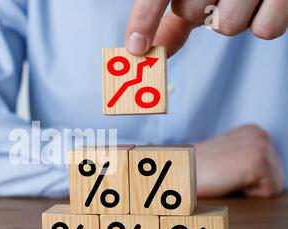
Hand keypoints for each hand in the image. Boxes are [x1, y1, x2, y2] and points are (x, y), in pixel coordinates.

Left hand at [125, 0, 287, 56]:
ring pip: (228, 25)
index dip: (145, 18)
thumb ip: (167, 19)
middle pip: (192, 12)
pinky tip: (265, 1)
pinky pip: (266, 30)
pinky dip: (264, 22)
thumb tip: (140, 50)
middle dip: (200, 12)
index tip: (137, 47)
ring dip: (233, 18)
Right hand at [196, 124, 284, 197]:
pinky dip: (249, 193)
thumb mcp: (229, 156)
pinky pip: (270, 191)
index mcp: (254, 131)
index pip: (273, 168)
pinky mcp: (257, 162)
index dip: (249, 178)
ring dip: (250, 188)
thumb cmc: (198, 171)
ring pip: (275, 184)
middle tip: (224, 176)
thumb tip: (265, 176)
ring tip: (226, 178)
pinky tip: (228, 181)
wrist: (178, 173)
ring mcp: (260, 146)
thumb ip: (247, 157)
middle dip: (252, 183)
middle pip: (277, 175)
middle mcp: (261, 134)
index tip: (225, 171)